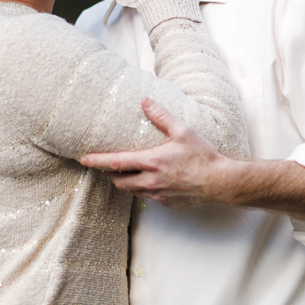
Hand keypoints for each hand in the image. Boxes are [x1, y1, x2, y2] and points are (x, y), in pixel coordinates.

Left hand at [80, 97, 232, 206]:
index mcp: (151, 162)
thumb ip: (161, 116)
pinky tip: (149, 180)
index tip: (83, 159)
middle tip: (106, 165)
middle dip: (109, 174)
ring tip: (125, 171)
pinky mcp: (166, 203)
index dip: (97, 161)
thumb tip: (145, 101)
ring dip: (125, 182)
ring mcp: (158, 194)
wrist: (220, 182)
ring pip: (131, 191)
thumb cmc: (202, 156)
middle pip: (118, 181)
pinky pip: (146, 197)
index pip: (116, 163)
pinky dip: (142, 189)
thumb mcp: (182, 131)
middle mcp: (150, 181)